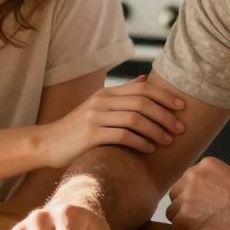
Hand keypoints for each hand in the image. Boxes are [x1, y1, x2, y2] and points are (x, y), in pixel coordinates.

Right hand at [36, 76, 185, 168]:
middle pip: (142, 102)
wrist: (47, 143)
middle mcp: (102, 102)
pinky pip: (122, 136)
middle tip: (180, 128)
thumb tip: (145, 80)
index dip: (165, 96)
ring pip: (135, 119)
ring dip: (156, 130)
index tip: (182, 106)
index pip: (142, 88)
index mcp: (106, 94)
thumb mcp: (98, 107)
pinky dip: (140, 142)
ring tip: (168, 141)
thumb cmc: (77, 129)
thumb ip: (121, 95)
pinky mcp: (90, 135)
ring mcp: (95, 118)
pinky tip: (149, 150)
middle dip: (165, 115)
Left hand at [166, 157, 229, 229]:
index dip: (194, 196)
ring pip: (172, 212)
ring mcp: (187, 198)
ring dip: (185, 220)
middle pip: (176, 195)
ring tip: (204, 228)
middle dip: (186, 207)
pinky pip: (175, 228)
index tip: (205, 206)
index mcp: (204, 165)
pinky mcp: (185, 218)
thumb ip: (213, 181)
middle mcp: (192, 177)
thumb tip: (204, 193)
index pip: (186, 181)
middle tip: (203, 218)